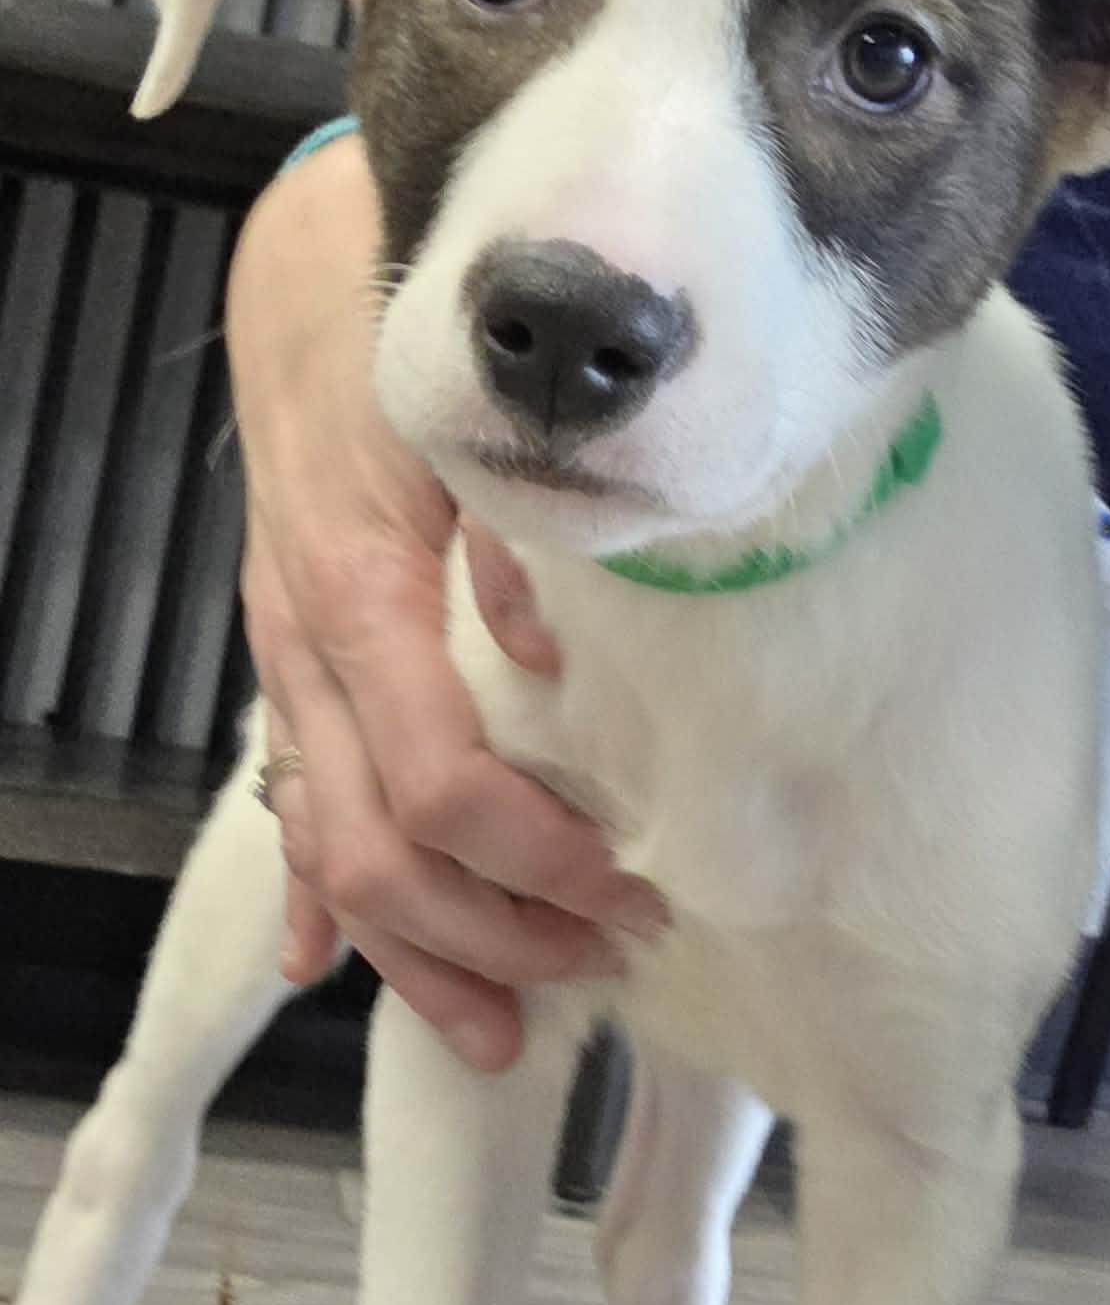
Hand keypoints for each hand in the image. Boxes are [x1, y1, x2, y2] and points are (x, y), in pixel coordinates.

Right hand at [228, 134, 667, 1069]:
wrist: (307, 278)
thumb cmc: (407, 338)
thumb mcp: (474, 420)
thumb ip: (518, 543)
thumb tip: (556, 671)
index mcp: (363, 595)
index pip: (442, 787)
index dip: (533, 864)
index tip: (628, 893)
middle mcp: (309, 648)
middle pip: (378, 852)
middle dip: (491, 932)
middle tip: (602, 959)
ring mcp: (285, 659)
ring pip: (327, 848)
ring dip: (414, 949)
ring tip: (498, 1027)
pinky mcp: (285, 652)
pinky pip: (288, 793)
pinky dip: (309, 890)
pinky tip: (328, 962)